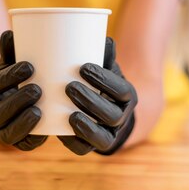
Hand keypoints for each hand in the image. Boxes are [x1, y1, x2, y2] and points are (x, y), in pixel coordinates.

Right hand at [0, 30, 46, 150]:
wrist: (15, 96)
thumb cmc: (14, 74)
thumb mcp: (10, 62)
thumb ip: (10, 49)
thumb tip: (11, 31)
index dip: (8, 78)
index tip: (29, 66)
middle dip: (16, 103)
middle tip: (38, 89)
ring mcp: (0, 133)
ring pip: (7, 134)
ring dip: (23, 123)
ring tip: (41, 110)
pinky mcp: (17, 142)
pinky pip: (23, 145)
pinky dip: (34, 139)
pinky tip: (48, 130)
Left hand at [58, 37, 136, 155]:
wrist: (109, 110)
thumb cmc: (103, 83)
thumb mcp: (107, 68)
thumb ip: (105, 56)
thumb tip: (105, 39)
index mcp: (127, 96)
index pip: (120, 90)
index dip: (103, 80)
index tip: (83, 66)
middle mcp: (122, 117)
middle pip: (111, 115)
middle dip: (90, 101)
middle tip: (68, 86)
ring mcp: (110, 135)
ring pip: (101, 136)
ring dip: (85, 126)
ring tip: (68, 114)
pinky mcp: (94, 146)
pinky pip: (85, 149)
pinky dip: (74, 142)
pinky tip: (61, 132)